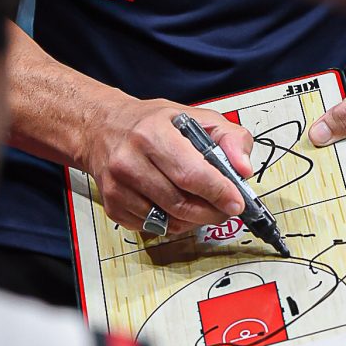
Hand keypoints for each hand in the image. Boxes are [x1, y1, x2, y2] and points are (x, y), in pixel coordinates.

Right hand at [81, 92, 254, 234]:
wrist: (102, 128)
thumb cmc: (151, 124)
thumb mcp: (195, 117)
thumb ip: (229, 137)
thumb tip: (243, 168)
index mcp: (152, 134)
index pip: (191, 174)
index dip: (218, 193)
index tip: (236, 203)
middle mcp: (129, 161)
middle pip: (181, 204)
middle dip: (212, 212)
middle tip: (225, 209)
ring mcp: (118, 187)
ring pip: (169, 222)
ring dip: (193, 220)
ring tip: (200, 204)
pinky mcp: (114, 206)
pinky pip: (154, 228)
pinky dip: (171, 223)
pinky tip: (173, 205)